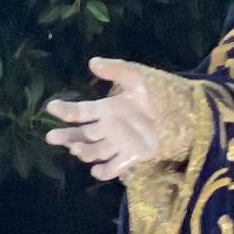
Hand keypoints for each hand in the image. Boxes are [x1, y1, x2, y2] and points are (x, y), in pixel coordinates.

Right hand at [44, 58, 177, 181]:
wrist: (183, 111)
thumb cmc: (158, 92)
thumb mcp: (137, 76)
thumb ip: (116, 69)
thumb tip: (92, 62)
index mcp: (107, 109)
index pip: (80, 112)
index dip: (65, 110)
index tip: (51, 107)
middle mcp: (108, 128)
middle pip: (82, 135)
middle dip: (66, 136)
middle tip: (51, 137)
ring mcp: (119, 143)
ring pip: (94, 151)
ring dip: (83, 151)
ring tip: (76, 149)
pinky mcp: (132, 156)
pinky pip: (114, 167)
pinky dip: (105, 171)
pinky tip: (96, 170)